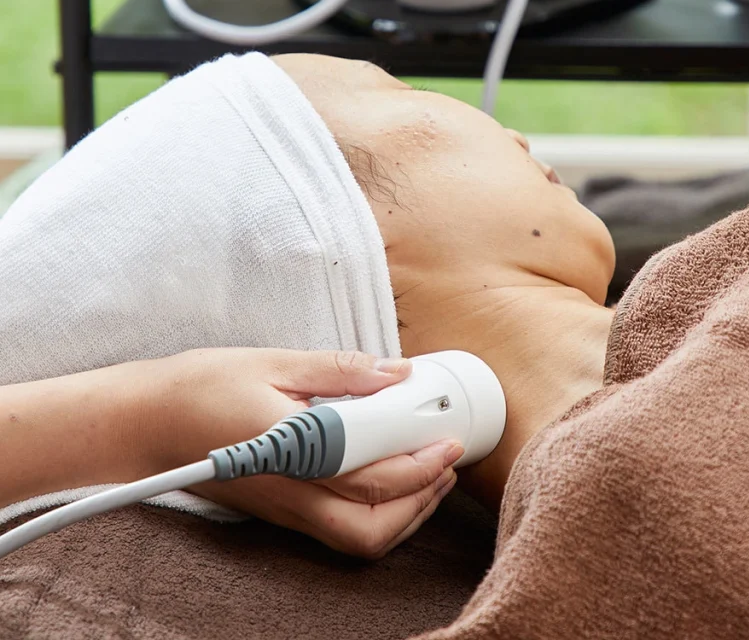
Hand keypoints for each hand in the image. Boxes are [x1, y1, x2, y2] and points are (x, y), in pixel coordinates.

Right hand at [141, 348, 462, 557]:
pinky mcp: (281, 511)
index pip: (370, 478)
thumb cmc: (204, 386)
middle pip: (370, 528)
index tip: (451, 438)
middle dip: (422, 500)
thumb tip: (399, 372)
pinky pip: (340, 531)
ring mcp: (286, 510)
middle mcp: (292, 494)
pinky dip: (379, 514)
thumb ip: (341, 371)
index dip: (421, 464)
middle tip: (449, 460)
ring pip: (357, 539)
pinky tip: (392, 478)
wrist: (144, 422)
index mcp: (293, 453)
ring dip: (405, 512)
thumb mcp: (275, 362)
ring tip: (431, 470)